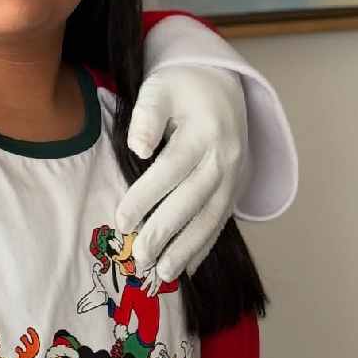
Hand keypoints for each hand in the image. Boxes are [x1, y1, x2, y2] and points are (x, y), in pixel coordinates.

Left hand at [115, 64, 246, 280]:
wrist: (222, 84)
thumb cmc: (181, 86)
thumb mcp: (160, 87)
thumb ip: (147, 115)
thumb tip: (139, 149)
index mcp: (204, 132)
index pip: (172, 169)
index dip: (147, 196)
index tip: (122, 220)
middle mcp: (225, 158)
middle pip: (193, 200)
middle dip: (165, 232)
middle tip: (139, 258)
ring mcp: (234, 177)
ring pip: (211, 219)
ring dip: (187, 250)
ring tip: (163, 274)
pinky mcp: (236, 189)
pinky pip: (220, 222)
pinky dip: (203, 247)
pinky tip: (186, 269)